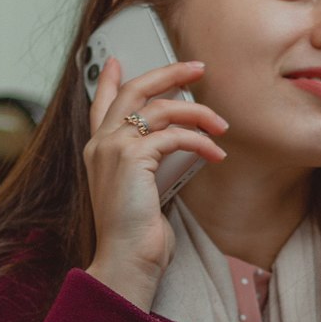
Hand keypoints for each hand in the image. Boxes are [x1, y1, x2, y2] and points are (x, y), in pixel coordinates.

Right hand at [83, 56, 227, 307]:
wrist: (126, 260)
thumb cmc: (137, 236)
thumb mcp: (142, 193)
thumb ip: (149, 165)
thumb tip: (177, 145)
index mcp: (99, 151)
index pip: (101, 104)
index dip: (110, 80)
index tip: (117, 62)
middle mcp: (101, 144)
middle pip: (135, 90)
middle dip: (168, 73)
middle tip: (196, 68)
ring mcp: (113, 147)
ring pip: (160, 107)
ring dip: (198, 112)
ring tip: (221, 124)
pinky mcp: (132, 157)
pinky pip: (174, 135)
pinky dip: (200, 141)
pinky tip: (216, 154)